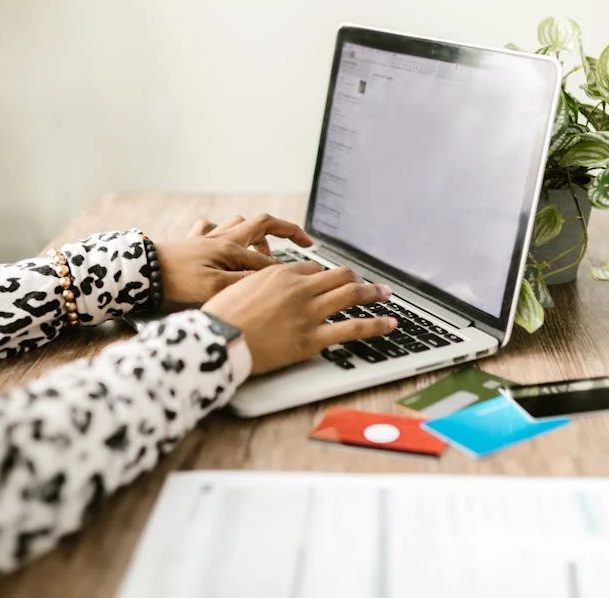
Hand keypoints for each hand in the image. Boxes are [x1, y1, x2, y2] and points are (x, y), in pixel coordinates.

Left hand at [155, 214, 312, 303]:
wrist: (144, 271)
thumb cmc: (177, 281)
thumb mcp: (215, 287)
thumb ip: (246, 282)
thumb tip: (273, 280)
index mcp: (231, 248)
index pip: (268, 260)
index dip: (285, 272)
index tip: (302, 282)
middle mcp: (222, 238)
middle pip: (262, 224)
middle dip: (286, 230)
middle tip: (304, 240)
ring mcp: (207, 238)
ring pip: (239, 223)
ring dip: (255, 232)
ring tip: (263, 249)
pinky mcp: (192, 242)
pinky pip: (211, 228)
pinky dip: (223, 231)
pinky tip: (223, 241)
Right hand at [202, 262, 396, 374]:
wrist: (218, 341)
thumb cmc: (220, 318)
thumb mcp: (237, 288)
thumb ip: (258, 284)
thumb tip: (265, 288)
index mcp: (279, 274)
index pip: (313, 269)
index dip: (326, 276)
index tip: (332, 282)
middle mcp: (298, 288)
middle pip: (339, 275)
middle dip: (356, 279)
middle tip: (367, 284)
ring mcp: (308, 312)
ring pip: (352, 295)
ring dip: (373, 293)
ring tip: (386, 294)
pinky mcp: (313, 338)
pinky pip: (353, 328)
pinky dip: (376, 325)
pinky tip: (390, 324)